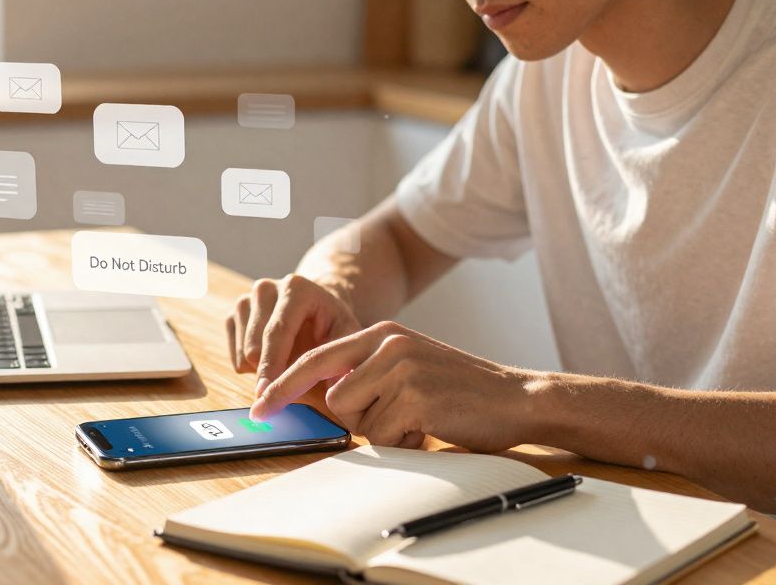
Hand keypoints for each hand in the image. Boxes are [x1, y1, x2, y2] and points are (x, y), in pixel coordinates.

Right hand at [225, 274, 360, 396]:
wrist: (317, 308)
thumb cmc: (333, 324)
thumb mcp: (348, 336)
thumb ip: (342, 358)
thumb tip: (332, 392)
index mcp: (296, 288)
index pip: (278, 331)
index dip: (272, 364)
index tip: (268, 393)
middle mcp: (266, 288)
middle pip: (255, 345)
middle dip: (268, 373)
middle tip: (288, 388)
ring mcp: (246, 300)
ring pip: (242, 353)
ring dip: (262, 370)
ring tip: (288, 364)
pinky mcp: (234, 315)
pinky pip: (234, 355)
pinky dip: (251, 366)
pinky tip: (273, 358)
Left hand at [250, 321, 536, 451]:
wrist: (517, 398)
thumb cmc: (458, 392)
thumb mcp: (407, 368)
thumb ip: (365, 374)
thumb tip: (318, 397)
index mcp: (380, 333)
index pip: (315, 358)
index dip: (282, 385)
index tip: (258, 408)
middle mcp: (386, 343)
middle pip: (332, 397)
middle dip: (358, 419)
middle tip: (401, 415)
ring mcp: (401, 367)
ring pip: (355, 419)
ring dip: (383, 431)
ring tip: (419, 419)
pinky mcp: (415, 395)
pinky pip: (383, 435)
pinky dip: (404, 442)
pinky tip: (432, 427)